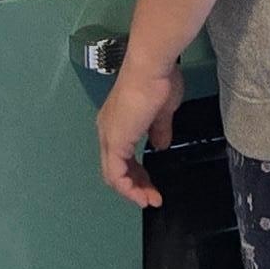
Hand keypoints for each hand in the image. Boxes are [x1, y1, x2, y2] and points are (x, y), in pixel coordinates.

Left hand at [96, 52, 184, 208]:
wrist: (151, 68)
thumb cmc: (158, 83)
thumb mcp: (162, 112)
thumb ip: (159, 129)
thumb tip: (160, 145)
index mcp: (118, 122)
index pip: (121, 156)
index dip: (137, 174)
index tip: (154, 186)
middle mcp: (108, 130)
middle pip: (115, 169)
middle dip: (136, 186)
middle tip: (153, 198)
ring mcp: (109, 136)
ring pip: (114, 175)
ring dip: (133, 191)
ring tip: (151, 200)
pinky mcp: (115, 141)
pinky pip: (116, 175)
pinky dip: (129, 189)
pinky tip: (143, 196)